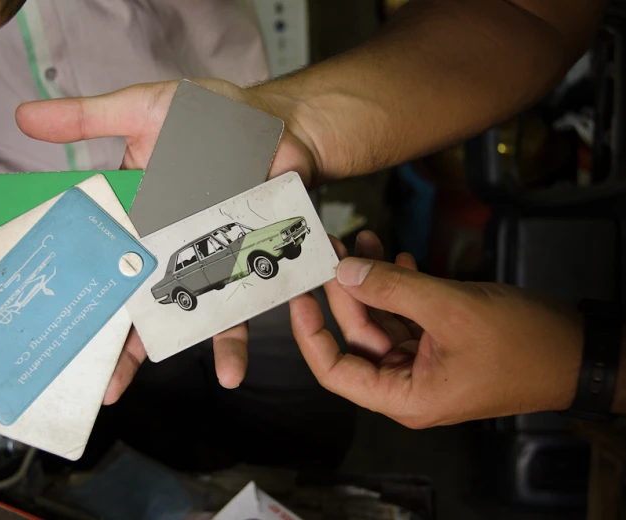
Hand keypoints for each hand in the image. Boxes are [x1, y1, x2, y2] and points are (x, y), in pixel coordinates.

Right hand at [15, 79, 316, 402]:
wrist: (279, 122)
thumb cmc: (212, 113)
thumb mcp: (142, 109)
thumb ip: (87, 118)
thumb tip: (23, 117)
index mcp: (136, 214)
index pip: (101, 261)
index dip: (80, 295)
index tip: (59, 332)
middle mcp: (167, 244)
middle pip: (138, 299)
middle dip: (120, 344)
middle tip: (101, 385)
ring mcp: (208, 258)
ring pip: (188, 313)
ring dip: (175, 350)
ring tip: (145, 388)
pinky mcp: (246, 264)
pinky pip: (241, 305)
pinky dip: (236, 337)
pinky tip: (229, 371)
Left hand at [290, 231, 583, 427]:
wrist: (580, 349)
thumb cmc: (523, 343)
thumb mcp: (451, 310)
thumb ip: (394, 289)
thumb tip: (344, 272)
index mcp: (404, 396)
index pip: (336, 371)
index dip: (310, 333)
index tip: (299, 296)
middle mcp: (407, 384)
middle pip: (358, 336)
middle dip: (345, 290)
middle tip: (334, 248)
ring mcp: (424, 363)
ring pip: (381, 320)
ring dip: (372, 281)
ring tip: (362, 240)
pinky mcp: (441, 344)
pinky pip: (407, 315)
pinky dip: (400, 287)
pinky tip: (397, 258)